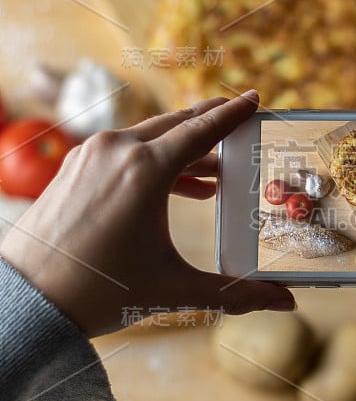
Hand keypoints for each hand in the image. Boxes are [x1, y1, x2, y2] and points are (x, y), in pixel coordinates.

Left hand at [0, 91, 294, 337]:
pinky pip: (126, 149)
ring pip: (151, 136)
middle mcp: (118, 151)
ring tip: (216, 169)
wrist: (23, 302)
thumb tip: (284, 301)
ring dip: (186, 147)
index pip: (202, 131)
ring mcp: (91, 155)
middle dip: (212, 123)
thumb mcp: (172, 289)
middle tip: (239, 120)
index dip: (233, 115)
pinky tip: (177, 184)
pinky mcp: (75, 166)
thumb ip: (233, 293)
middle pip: (177, 124)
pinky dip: (156, 159)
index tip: (255, 98)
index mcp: (145, 171)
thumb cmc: (97, 292)